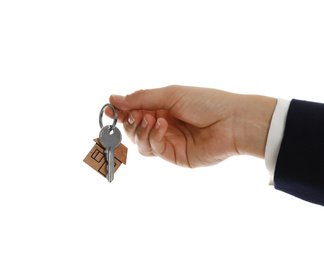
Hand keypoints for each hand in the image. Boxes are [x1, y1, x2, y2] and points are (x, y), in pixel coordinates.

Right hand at [106, 85, 276, 167]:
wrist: (232, 121)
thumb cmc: (206, 102)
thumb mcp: (170, 94)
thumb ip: (141, 98)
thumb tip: (114, 99)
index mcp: (164, 108)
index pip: (136, 112)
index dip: (122, 111)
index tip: (109, 108)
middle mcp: (164, 126)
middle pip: (135, 130)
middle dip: (130, 122)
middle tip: (133, 114)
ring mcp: (170, 142)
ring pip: (141, 143)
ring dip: (140, 130)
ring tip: (150, 118)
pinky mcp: (176, 156)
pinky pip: (155, 150)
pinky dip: (154, 137)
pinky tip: (162, 126)